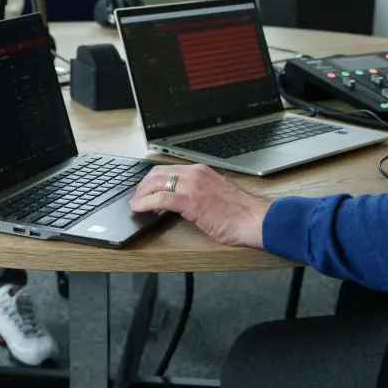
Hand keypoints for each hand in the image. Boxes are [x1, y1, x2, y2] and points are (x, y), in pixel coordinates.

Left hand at [129, 164, 269, 248]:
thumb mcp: (215, 193)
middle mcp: (195, 174)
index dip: (153, 179)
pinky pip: (160, 199)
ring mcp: (192, 186)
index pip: (169, 169)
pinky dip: (146, 203)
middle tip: (137, 196)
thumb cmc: (239, 212)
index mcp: (201, 171)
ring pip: (156, 184)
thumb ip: (199, 191)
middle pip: (158, 173)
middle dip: (143, 185)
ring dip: (141, 194)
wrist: (253, 219)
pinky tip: (139, 208)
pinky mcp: (190, 201)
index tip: (145, 188)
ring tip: (135, 204)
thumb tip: (182, 199)